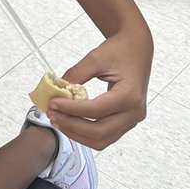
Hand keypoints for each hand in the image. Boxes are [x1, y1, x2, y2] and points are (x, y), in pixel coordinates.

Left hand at [44, 26, 152, 150]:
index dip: (71, 109)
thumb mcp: (96, 58)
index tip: (52, 103)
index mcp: (130, 95)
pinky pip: (105, 136)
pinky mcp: (126, 122)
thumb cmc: (120, 50)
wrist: (137, 48)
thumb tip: (56, 91)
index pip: (95, 111)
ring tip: (58, 120)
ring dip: (77, 134)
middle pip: (99, 132)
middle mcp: (134, 112)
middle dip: (71, 126)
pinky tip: (70, 122)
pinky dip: (85, 133)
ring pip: (101, 140)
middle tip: (52, 114)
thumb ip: (76, 75)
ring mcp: (132, 120)